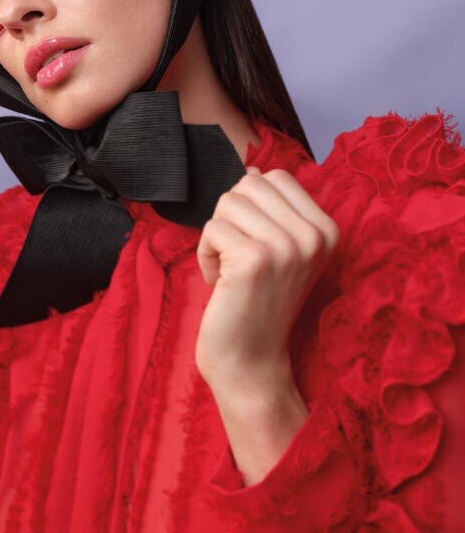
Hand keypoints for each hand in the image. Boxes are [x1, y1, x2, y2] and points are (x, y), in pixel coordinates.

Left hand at [194, 166, 339, 396]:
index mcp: (327, 229)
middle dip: (231, 218)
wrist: (250, 362)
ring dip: (217, 236)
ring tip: (231, 271)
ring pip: (227, 202)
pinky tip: (220, 283)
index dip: (252, 207)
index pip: (276, 177)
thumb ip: (272, 209)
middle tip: (240, 259)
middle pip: (249, 184)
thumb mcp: (279, 248)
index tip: (257, 246)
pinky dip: (205, 254)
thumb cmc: (256, 301)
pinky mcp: (255, 260)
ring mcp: (287, 247)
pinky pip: (211, 228)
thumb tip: (253, 170)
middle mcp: (314, 236)